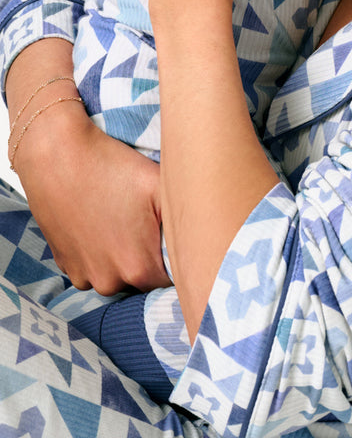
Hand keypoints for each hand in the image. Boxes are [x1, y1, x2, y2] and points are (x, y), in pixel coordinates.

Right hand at [17, 101, 168, 293]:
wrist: (56, 156)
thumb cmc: (114, 167)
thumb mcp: (161, 186)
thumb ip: (187, 218)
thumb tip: (209, 233)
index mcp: (140, 268)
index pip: (175, 279)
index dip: (181, 260)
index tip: (180, 238)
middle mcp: (110, 281)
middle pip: (146, 279)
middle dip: (153, 257)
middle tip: (151, 224)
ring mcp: (83, 275)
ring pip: (119, 274)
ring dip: (126, 257)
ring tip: (125, 221)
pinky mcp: (65, 264)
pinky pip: (94, 268)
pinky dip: (101, 253)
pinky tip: (104, 224)